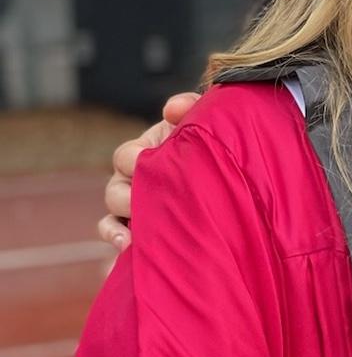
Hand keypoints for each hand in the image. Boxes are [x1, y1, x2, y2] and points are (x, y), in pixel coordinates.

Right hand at [99, 92, 200, 249]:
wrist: (235, 179)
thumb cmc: (211, 145)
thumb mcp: (202, 122)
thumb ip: (190, 107)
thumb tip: (173, 108)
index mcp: (144, 152)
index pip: (125, 156)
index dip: (132, 160)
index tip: (144, 163)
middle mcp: (134, 180)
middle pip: (114, 190)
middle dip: (126, 197)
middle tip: (143, 203)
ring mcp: (135, 208)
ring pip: (112, 216)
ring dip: (117, 226)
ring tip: (129, 237)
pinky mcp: (143, 231)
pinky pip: (118, 237)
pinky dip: (117, 242)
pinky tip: (127, 249)